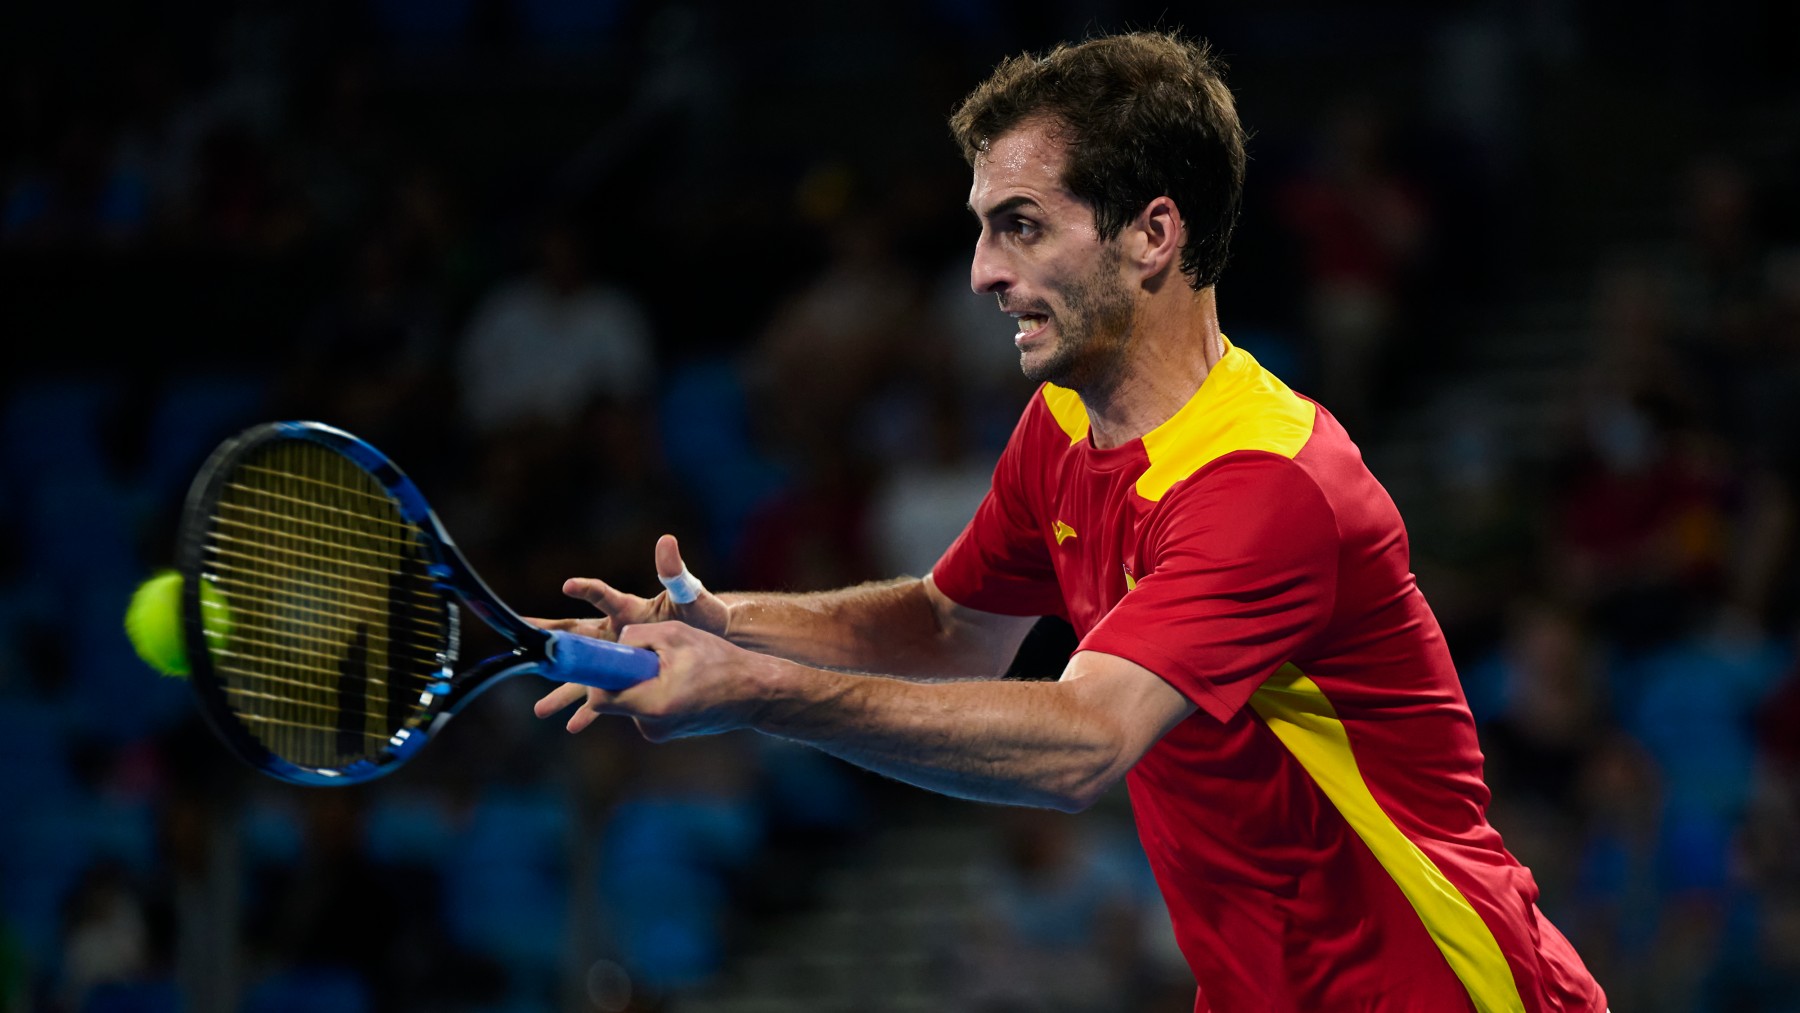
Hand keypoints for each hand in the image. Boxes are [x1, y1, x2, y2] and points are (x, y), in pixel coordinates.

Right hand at [530, 532, 731, 718]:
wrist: (716, 641)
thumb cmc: (702, 612)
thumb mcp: (690, 595)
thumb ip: (676, 573)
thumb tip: (667, 541)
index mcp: (629, 608)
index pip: (604, 596)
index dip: (587, 589)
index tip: (569, 584)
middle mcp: (615, 631)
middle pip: (576, 633)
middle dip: (550, 636)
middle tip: (521, 633)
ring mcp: (617, 657)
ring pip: (582, 672)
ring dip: (561, 689)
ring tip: (540, 707)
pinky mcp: (627, 677)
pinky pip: (603, 695)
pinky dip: (590, 711)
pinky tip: (574, 725)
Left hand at [533, 620, 773, 739]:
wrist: (754, 691)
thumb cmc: (719, 660)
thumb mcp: (675, 635)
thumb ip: (635, 637)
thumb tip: (614, 642)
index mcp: (651, 703)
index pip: (598, 697)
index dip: (588, 676)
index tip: (577, 660)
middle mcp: (651, 724)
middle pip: (611, 698)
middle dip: (612, 674)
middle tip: (623, 655)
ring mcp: (658, 731)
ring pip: (629, 699)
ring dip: (636, 680)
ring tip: (671, 663)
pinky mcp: (665, 730)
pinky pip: (644, 706)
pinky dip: (651, 690)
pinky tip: (680, 678)